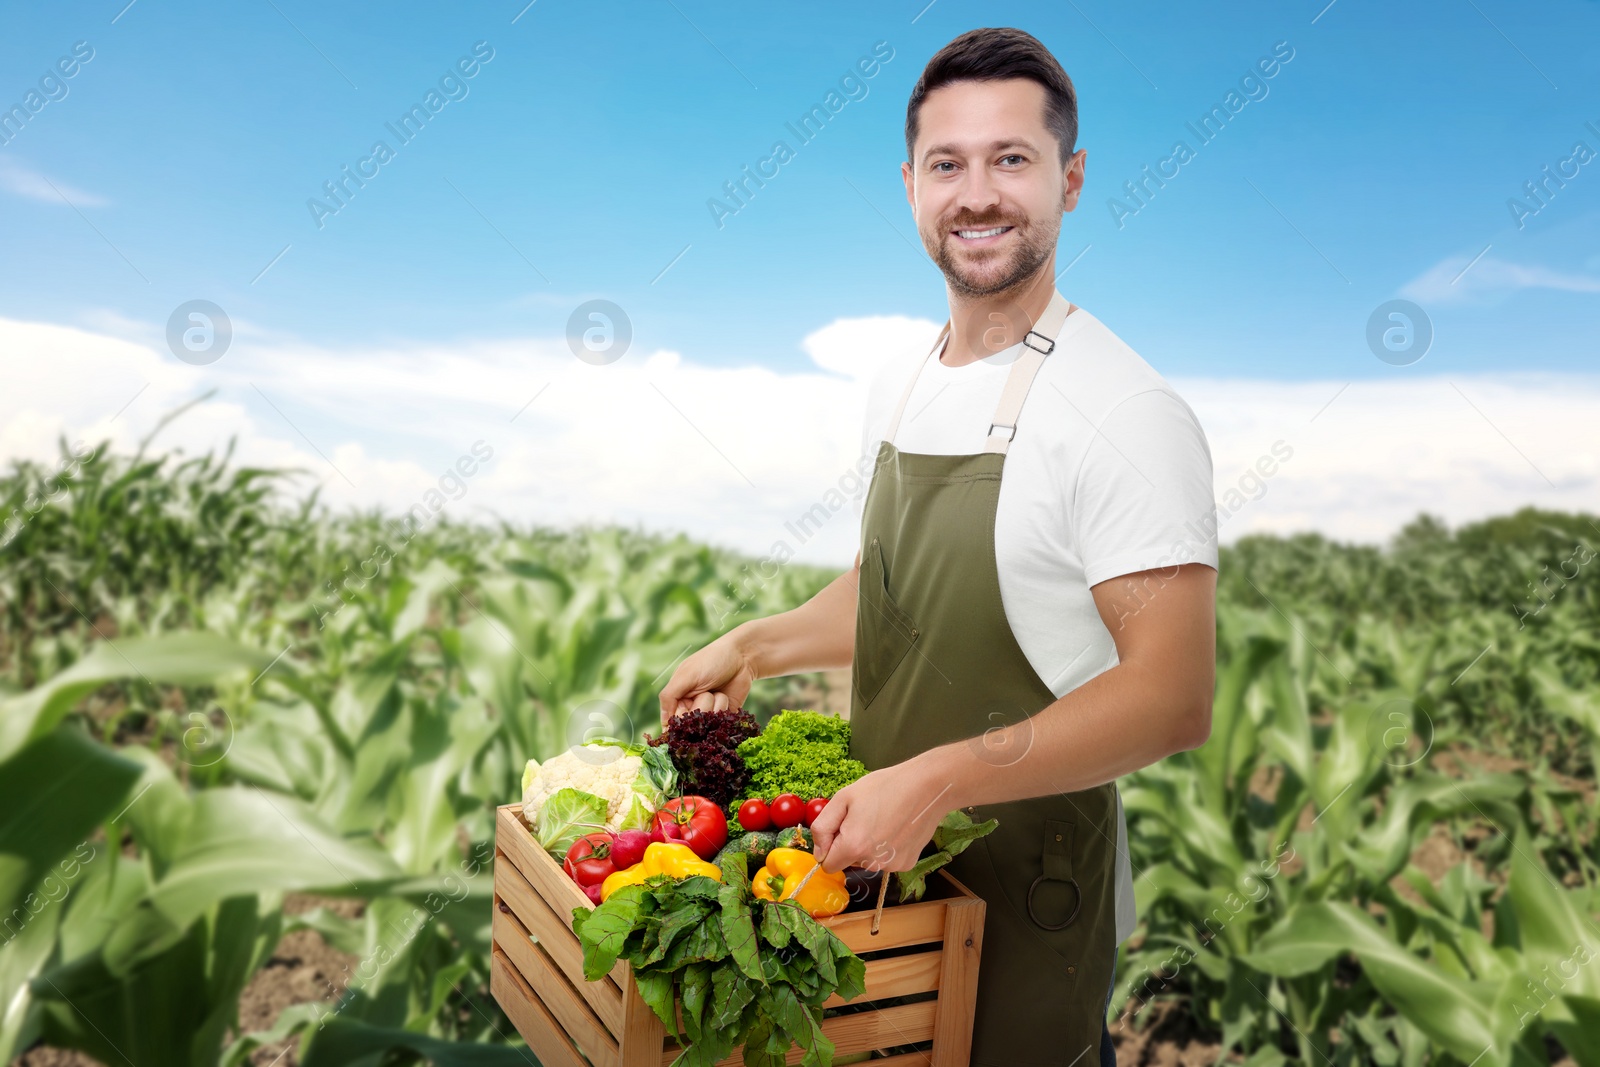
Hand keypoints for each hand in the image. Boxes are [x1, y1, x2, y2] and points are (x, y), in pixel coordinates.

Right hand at [658, 633, 757, 725]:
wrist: (742, 656)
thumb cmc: (710, 660)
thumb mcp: (685, 675)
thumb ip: (669, 696)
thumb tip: (663, 726)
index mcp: (678, 697)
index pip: (672, 721)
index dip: (679, 721)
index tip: (689, 710)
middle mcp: (692, 707)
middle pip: (691, 726)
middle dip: (699, 708)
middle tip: (705, 692)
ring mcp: (709, 713)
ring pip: (707, 726)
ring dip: (714, 706)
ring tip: (717, 690)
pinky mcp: (725, 716)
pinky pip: (721, 724)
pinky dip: (724, 709)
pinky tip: (726, 695)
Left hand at [808, 757, 947, 874]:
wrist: (927, 786)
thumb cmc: (885, 787)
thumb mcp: (844, 798)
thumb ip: (822, 827)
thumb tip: (819, 852)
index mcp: (854, 847)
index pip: (828, 865)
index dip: (830, 846)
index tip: (841, 828)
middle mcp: (873, 863)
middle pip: (848, 862)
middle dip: (850, 844)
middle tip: (864, 818)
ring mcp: (892, 866)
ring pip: (868, 862)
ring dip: (868, 846)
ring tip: (883, 820)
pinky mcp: (907, 864)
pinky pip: (886, 860)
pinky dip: (886, 848)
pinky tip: (896, 827)